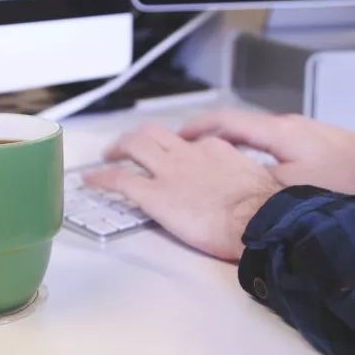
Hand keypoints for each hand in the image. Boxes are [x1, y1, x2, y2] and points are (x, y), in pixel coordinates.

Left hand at [83, 123, 280, 260]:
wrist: (258, 221)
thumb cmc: (264, 210)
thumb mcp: (257, 183)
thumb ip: (242, 179)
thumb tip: (244, 189)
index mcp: (214, 150)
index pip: (189, 142)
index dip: (175, 148)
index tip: (172, 155)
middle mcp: (188, 154)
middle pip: (154, 133)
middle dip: (137, 136)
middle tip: (128, 145)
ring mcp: (169, 172)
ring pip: (134, 145)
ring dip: (117, 147)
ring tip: (107, 155)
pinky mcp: (154, 195)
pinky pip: (120, 179)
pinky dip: (102, 177)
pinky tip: (91, 180)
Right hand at [180, 110, 354, 198]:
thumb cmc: (353, 178)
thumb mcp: (294, 190)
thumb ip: (258, 187)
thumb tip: (232, 194)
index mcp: (277, 132)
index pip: (225, 121)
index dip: (197, 128)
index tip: (178, 135)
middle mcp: (289, 127)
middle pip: (238, 127)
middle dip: (212, 138)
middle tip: (191, 151)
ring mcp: (304, 135)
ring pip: (257, 138)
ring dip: (235, 148)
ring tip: (218, 165)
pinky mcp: (317, 147)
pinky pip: (274, 147)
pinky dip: (256, 157)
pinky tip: (259, 177)